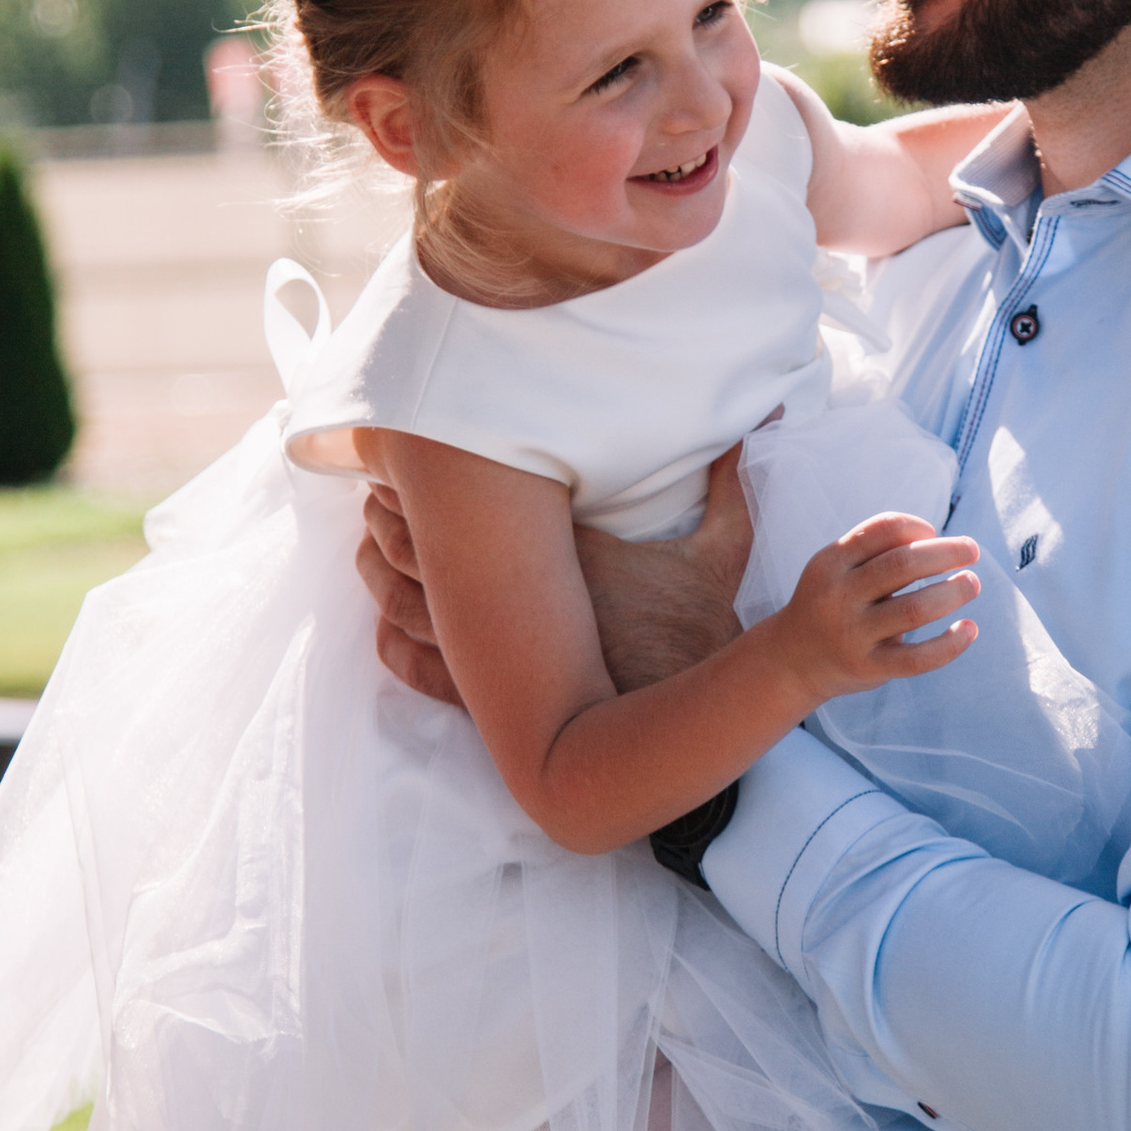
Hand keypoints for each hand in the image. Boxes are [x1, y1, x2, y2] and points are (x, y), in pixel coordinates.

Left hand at [359, 441, 757, 707]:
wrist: (681, 715)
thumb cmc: (696, 633)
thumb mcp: (723, 551)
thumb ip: (729, 484)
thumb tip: (759, 415)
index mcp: (552, 549)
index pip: (472, 496)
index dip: (431, 471)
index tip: (417, 448)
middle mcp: (511, 595)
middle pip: (423, 539)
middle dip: (393, 506)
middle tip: (379, 481)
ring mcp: (491, 649)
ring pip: (405, 597)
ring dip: (379, 560)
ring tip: (371, 532)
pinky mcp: (485, 696)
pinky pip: (414, 663)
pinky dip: (389, 635)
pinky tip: (382, 613)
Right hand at [768, 514, 979, 704]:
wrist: (793, 659)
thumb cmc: (832, 602)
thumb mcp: (838, 569)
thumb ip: (878, 553)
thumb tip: (943, 543)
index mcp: (832, 562)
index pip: (883, 529)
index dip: (916, 526)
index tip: (933, 534)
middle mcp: (839, 596)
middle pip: (903, 565)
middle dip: (946, 552)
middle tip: (972, 550)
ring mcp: (853, 634)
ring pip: (915, 609)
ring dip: (953, 592)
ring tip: (971, 583)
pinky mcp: (869, 667)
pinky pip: (917, 658)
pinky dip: (950, 644)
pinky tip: (969, 629)